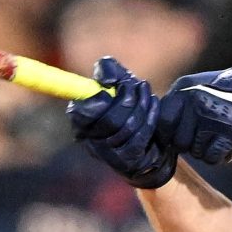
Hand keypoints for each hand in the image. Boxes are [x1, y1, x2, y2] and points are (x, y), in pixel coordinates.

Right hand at [70, 58, 177, 187]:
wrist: (151, 134)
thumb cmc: (127, 101)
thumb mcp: (116, 79)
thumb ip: (107, 69)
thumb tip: (107, 80)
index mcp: (79, 121)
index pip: (80, 113)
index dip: (99, 99)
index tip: (114, 84)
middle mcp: (89, 142)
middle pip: (110, 120)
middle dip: (128, 98)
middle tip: (138, 84)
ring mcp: (108, 155)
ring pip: (127, 128)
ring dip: (142, 104)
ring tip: (146, 91)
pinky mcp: (128, 163)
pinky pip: (141, 137)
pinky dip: (150, 116)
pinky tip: (153, 103)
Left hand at [159, 58, 231, 165]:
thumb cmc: (219, 94)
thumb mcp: (191, 89)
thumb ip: (173, 107)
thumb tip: (153, 132)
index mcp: (182, 91)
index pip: (163, 125)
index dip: (168, 136)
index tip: (176, 138)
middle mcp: (194, 102)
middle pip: (179, 143)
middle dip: (189, 144)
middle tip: (202, 135)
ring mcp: (211, 116)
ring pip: (196, 152)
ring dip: (204, 150)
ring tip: (216, 135)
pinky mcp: (228, 131)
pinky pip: (212, 158)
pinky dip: (219, 155)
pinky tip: (225, 143)